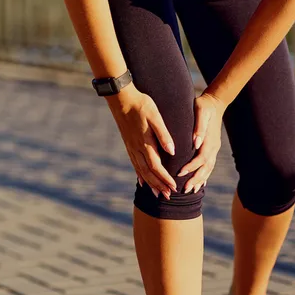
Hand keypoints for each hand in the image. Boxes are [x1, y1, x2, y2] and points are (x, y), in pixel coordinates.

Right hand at [106, 84, 176, 198]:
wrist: (121, 98)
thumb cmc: (142, 105)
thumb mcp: (155, 116)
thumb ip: (163, 134)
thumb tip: (172, 151)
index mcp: (145, 143)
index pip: (156, 166)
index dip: (165, 178)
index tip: (174, 187)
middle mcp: (137, 149)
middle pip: (148, 173)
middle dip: (159, 185)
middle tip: (168, 196)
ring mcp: (131, 148)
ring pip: (141, 171)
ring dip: (150, 183)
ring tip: (158, 194)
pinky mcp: (129, 145)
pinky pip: (135, 164)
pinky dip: (140, 175)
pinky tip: (143, 182)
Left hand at [178, 91, 226, 193]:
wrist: (215, 103)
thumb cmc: (204, 106)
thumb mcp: (201, 112)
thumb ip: (199, 127)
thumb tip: (196, 143)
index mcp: (210, 140)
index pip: (201, 158)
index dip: (191, 167)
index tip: (180, 173)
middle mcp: (213, 147)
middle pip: (206, 168)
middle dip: (196, 179)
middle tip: (185, 189)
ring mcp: (214, 149)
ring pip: (208, 169)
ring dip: (200, 181)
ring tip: (191, 191)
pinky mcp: (212, 149)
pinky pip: (209, 166)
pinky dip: (204, 176)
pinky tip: (199, 184)